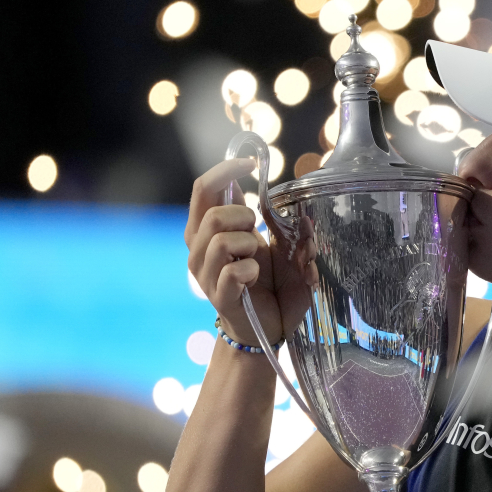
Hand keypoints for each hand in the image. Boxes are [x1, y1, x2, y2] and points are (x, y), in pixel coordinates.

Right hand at [185, 158, 317, 345]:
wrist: (267, 327)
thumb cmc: (269, 284)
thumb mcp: (279, 248)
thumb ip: (281, 226)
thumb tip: (294, 210)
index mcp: (206, 231)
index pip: (202, 189)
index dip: (224, 171)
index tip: (250, 164)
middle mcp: (198, 250)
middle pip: (213, 215)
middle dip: (244, 217)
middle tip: (257, 232)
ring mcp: (205, 275)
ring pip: (221, 240)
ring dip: (250, 244)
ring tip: (257, 258)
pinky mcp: (218, 296)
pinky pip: (233, 271)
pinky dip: (252, 270)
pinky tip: (255, 277)